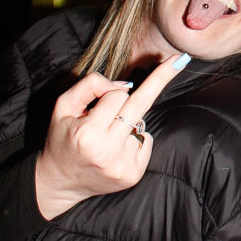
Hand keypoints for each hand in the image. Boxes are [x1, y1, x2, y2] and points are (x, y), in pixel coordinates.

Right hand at [35, 54, 188, 218]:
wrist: (61, 182)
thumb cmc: (63, 138)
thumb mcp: (63, 107)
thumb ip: (89, 86)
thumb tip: (126, 85)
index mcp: (87, 134)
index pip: (116, 96)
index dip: (109, 94)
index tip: (126, 83)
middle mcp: (107, 152)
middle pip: (139, 105)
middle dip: (160, 79)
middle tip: (180, 59)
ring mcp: (123, 166)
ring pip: (140, 124)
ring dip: (127, 123)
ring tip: (105, 139)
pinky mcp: (134, 174)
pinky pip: (145, 140)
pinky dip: (134, 139)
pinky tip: (116, 150)